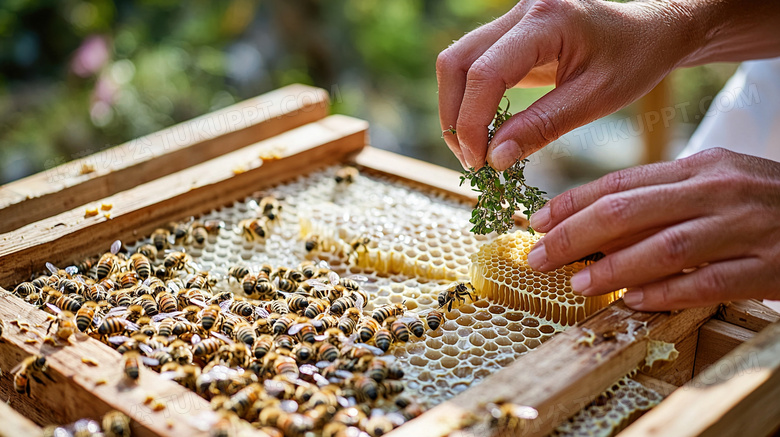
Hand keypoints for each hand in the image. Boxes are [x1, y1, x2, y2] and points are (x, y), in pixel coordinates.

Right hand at [437, 0, 700, 169]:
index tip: (479, 162)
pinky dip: (469, 100)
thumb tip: (494, 159)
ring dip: (456, 109)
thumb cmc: (633, 61)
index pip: (485, 73)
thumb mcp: (595, 99)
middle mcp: (521, 9)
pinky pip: (472, 64)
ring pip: (456, 62)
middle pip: (456, 62)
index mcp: (547, 20)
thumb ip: (542, 127)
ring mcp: (511, 17)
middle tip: (473, 160)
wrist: (650, 31)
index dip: (472, 122)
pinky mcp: (508, 31)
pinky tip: (485, 129)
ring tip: (476, 149)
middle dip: (454, 117)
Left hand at [526, 148, 779, 310]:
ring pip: (666, 246)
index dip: (573, 202)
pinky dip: (666, 292)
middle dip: (575, 234)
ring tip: (578, 282)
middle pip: (631, 210)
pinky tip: (634, 301)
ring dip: (614, 267)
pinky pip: (707, 282)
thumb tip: (596, 229)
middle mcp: (718, 191)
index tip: (537, 221)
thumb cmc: (761, 202)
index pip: (622, 182)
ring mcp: (745, 227)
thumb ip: (662, 199)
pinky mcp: (767, 264)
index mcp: (700, 166)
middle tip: (538, 256)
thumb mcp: (714, 184)